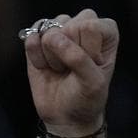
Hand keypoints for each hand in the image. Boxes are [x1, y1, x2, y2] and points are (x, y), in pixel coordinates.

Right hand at [24, 10, 117, 135]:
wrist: (66, 114)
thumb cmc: (87, 98)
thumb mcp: (93, 83)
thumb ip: (79, 59)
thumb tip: (53, 38)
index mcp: (106, 32)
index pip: (90, 26)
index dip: (88, 50)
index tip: (93, 66)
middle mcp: (83, 26)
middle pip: (68, 24)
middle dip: (68, 52)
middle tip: (75, 70)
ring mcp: (59, 30)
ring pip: (48, 30)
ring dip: (52, 56)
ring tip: (62, 69)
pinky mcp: (38, 38)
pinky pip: (31, 37)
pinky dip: (36, 57)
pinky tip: (46, 67)